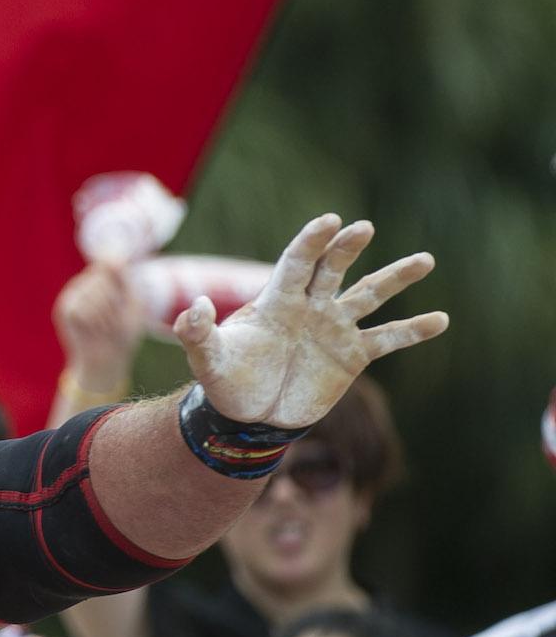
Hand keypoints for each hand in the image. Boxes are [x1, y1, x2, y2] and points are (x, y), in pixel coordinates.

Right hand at [54, 263, 142, 395]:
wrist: (109, 361)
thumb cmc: (123, 333)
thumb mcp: (131, 302)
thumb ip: (123, 278)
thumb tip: (112, 255)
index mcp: (99, 281)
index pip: (110, 266)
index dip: (121, 284)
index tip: (124, 303)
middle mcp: (83, 285)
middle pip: (103, 280)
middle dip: (115, 303)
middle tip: (113, 322)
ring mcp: (72, 297)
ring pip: (93, 294)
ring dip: (106, 315)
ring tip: (104, 329)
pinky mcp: (64, 311)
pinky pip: (82, 309)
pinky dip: (94, 322)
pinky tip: (94, 332)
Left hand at [174, 214, 445, 428]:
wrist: (250, 415)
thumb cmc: (227, 382)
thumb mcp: (208, 360)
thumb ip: (198, 334)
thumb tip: (195, 307)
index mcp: (276, 301)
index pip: (297, 262)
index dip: (312, 241)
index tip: (330, 221)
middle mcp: (309, 306)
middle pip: (332, 268)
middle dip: (347, 248)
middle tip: (363, 228)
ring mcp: (333, 328)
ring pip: (369, 295)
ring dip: (396, 278)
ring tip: (426, 260)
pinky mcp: (352, 355)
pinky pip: (387, 338)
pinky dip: (413, 330)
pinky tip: (440, 320)